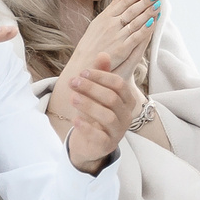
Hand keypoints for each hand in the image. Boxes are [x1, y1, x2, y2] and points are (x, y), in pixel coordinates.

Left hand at [54, 52, 142, 171]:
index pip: (119, 84)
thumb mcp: (96, 93)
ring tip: (72, 98)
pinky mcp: (106, 145)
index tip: (82, 72)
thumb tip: (103, 54)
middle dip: (91, 88)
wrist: (90, 143)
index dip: (101, 76)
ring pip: (108, 116)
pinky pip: (99, 137)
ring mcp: (117, 132)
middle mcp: (126, 116)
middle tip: (73, 82)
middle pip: (112, 99)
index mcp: (127, 101)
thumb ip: (101, 75)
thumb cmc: (95, 114)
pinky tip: (75, 119)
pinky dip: (87, 127)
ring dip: (88, 105)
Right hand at [72, 0, 158, 82]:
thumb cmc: (92, 42)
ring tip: (158, 4)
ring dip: (147, 12)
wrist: (84, 64)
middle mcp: (111, 25)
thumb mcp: (100, 21)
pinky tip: (153, 23)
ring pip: (135, 22)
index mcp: (106, 17)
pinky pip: (135, 37)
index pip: (124, 2)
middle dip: (145, 0)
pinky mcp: (121, 49)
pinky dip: (144, 30)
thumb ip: (114, 6)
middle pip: (131, 10)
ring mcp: (116, 37)